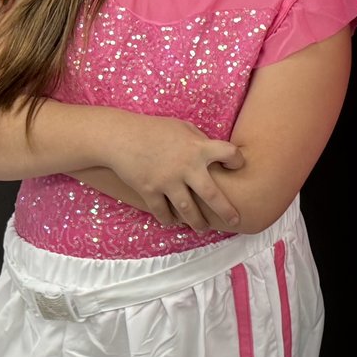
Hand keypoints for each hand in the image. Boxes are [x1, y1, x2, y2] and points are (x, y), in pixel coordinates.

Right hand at [108, 119, 244, 230]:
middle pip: (212, 195)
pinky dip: (169, 219)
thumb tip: (215, 154)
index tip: (236, 165)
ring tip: (203, 228)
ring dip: (197, 222)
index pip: (229, 153)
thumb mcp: (183, 128)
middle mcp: (187, 167)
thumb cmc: (155, 129)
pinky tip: (174, 222)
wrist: (121, 137)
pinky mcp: (149, 191)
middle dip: (226, 211)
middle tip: (235, 221)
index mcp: (199, 148)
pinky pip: (162, 212)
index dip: (236, 160)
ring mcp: (168, 181)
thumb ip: (200, 142)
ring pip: (188, 210)